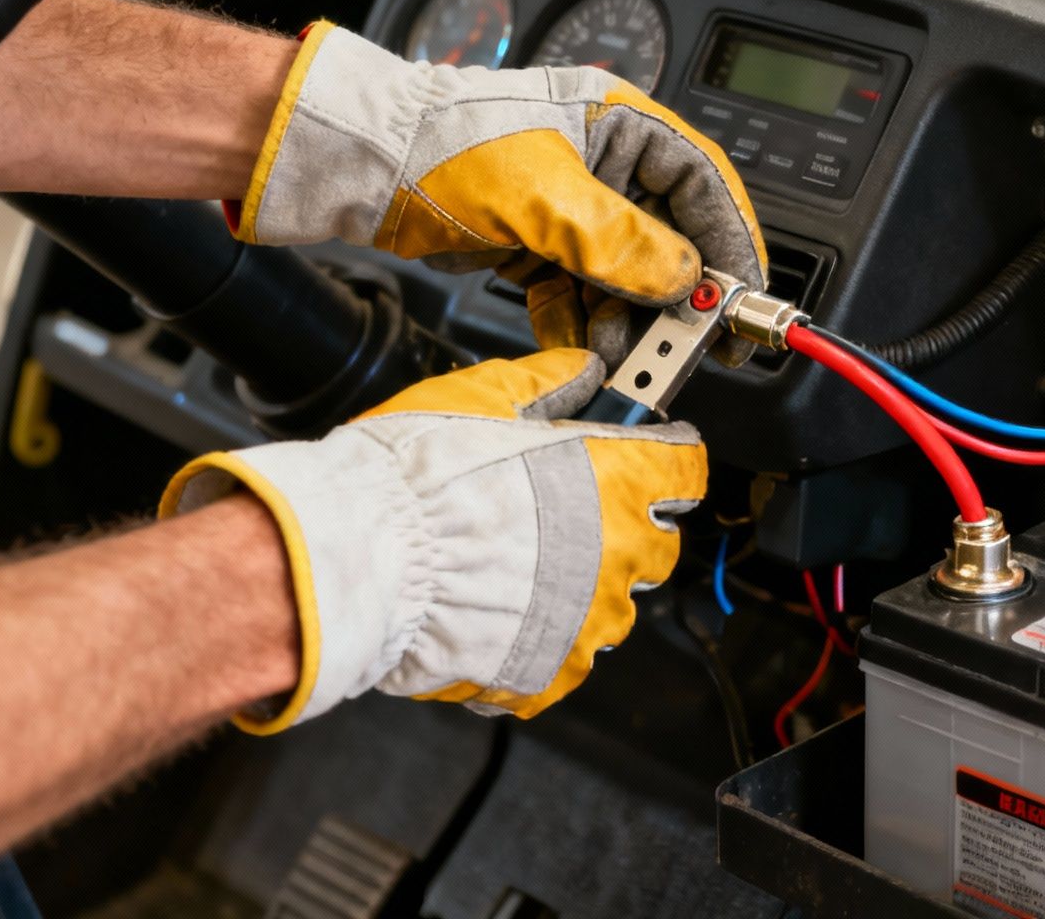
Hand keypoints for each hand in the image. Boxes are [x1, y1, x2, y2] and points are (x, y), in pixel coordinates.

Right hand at [160, 349, 704, 731]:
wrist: (359, 559)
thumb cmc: (414, 477)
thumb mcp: (484, 395)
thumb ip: (550, 382)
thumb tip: (584, 370)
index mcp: (614, 480)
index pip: (685, 467)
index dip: (664, 456)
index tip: (648, 454)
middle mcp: (617, 554)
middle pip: (657, 543)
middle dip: (626, 526)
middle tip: (567, 513)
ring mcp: (586, 622)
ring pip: (613, 606)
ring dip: (583, 587)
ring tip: (518, 568)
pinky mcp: (549, 674)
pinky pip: (567, 660)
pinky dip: (542, 641)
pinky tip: (500, 614)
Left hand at [230, 22, 766, 363]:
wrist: (363, 166)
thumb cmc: (442, 145)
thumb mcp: (544, 195)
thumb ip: (621, 241)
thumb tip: (683, 278)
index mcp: (619, 122)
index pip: (702, 183)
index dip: (731, 242)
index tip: (741, 299)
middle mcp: (601, 161)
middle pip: (667, 238)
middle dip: (672, 298)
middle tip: (685, 347)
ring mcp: (567, 206)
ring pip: (622, 276)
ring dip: (625, 322)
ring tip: (622, 359)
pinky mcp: (534, 243)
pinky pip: (578, 294)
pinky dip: (581, 326)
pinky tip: (581, 352)